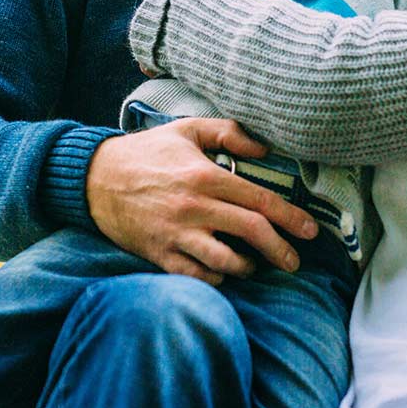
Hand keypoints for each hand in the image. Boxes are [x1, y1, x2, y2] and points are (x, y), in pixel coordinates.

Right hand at [86, 118, 317, 286]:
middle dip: (281, 249)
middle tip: (295, 261)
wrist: (96, 178)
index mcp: (205, 177)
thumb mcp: (188, 129)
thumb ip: (229, 133)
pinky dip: (216, 278)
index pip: (259, 199)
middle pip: (251, 232)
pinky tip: (223, 271)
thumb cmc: (147, 152)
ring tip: (256, 265)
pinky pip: (196, 277)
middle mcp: (194, 208)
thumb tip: (265, 149)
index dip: (290, 217)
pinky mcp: (159, 254)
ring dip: (248, 267)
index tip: (310, 231)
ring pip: (226, 261)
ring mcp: (176, 234)